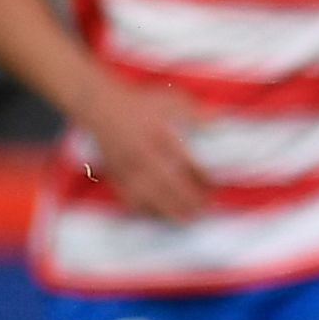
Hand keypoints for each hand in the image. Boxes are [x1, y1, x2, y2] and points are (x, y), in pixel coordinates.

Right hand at [77, 80, 208, 222]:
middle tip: (206, 211)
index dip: (200, 176)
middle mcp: (142, 153)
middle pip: (167, 183)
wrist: (99, 107)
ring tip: (187, 219)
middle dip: (187, 200)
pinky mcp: (115, 174)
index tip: (214, 186)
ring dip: (168, 210)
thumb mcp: (171, 100)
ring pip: (148, 195)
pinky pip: (129, 198)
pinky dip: (144, 210)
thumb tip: (219, 123)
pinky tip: (159, 217)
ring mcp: (126, 166)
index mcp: (158, 135)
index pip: (184, 161)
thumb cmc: (141, 104)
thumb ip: (196, 113)